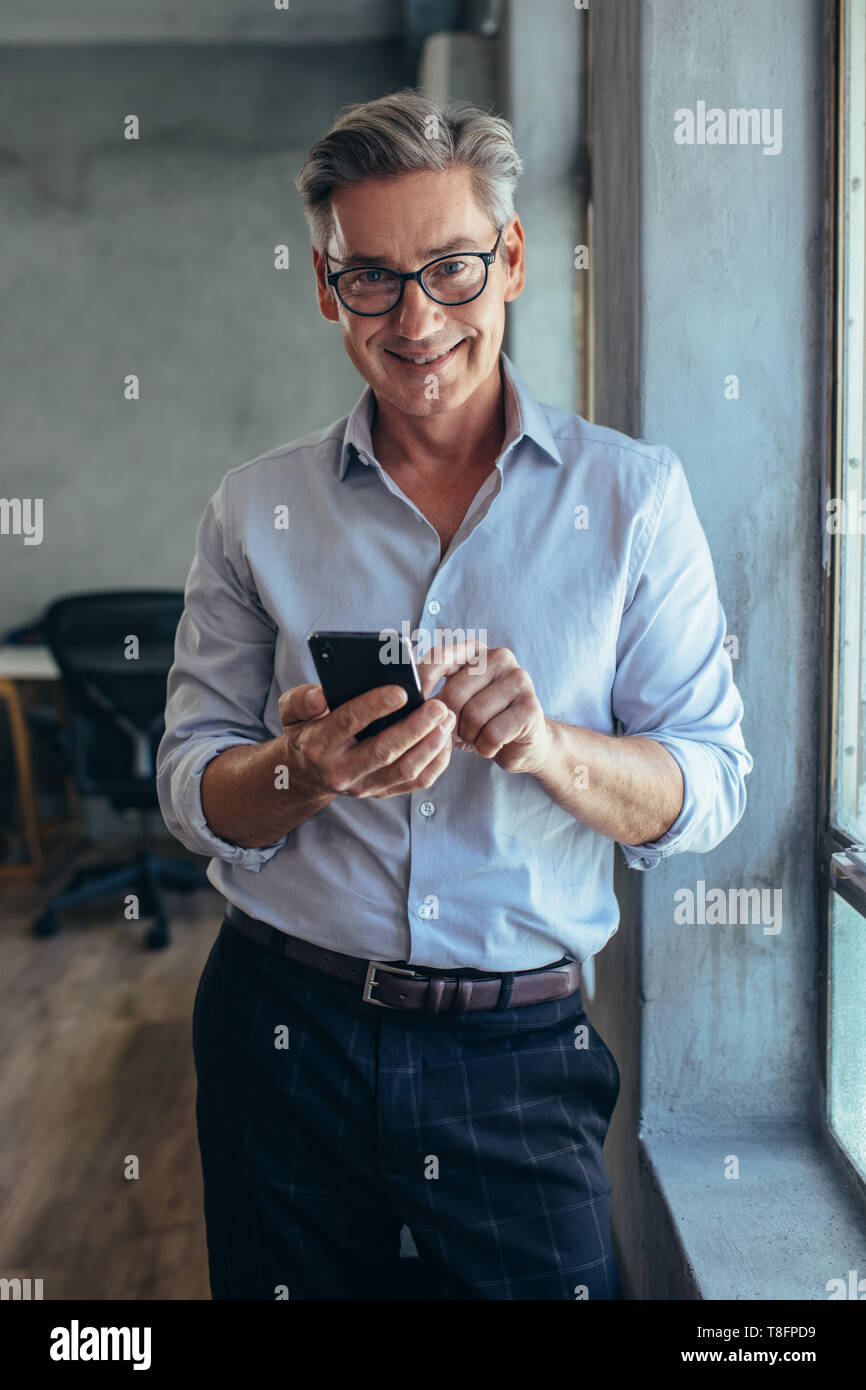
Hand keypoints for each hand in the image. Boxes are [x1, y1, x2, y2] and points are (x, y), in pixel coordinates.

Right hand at [277, 681, 455, 799]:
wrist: (308, 771)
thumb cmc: (308, 730)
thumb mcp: (292, 711)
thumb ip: (301, 699)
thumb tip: (320, 695)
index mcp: (319, 744)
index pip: (348, 723)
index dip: (374, 706)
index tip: (401, 691)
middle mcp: (341, 771)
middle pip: (384, 751)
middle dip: (415, 728)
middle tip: (437, 706)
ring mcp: (365, 786)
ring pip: (406, 770)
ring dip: (431, 745)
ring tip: (447, 718)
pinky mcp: (383, 793)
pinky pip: (417, 782)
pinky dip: (437, 761)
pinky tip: (445, 737)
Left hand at [417, 641, 553, 775]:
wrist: (522, 744)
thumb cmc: (482, 722)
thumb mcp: (454, 704)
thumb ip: (433, 694)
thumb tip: (406, 698)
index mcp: (475, 651)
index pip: (439, 656)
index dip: (421, 682)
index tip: (413, 705)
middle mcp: (499, 657)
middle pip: (454, 692)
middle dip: (450, 721)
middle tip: (460, 730)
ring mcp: (519, 680)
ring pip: (474, 715)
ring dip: (470, 736)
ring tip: (479, 736)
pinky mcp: (531, 707)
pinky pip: (493, 733)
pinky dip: (486, 747)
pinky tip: (493, 745)